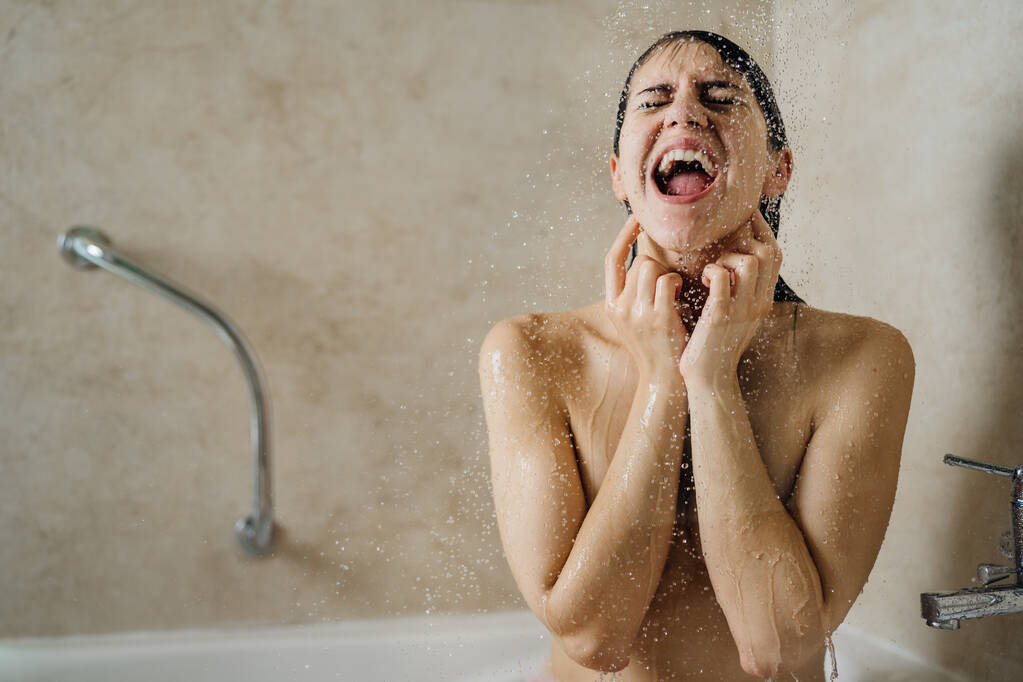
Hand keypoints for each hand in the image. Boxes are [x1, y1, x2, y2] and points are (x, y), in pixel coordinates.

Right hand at [604, 217, 690, 381]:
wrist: (664, 381)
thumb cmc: (657, 347)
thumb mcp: (634, 321)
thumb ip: (634, 294)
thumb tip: (645, 262)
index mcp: (611, 306)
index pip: (612, 260)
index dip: (623, 235)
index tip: (636, 219)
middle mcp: (619, 308)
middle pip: (639, 262)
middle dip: (658, 266)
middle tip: (668, 286)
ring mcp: (638, 313)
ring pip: (652, 268)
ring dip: (669, 276)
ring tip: (674, 296)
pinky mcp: (659, 317)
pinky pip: (668, 281)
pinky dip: (677, 285)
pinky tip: (681, 300)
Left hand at [679, 210, 782, 387]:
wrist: (709, 381)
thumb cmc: (713, 348)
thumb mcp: (735, 318)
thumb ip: (737, 293)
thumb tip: (728, 266)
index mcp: (762, 300)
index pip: (774, 255)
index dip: (762, 231)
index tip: (745, 216)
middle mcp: (758, 303)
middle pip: (768, 252)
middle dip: (745, 237)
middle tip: (722, 240)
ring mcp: (742, 309)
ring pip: (750, 260)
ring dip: (727, 257)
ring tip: (712, 270)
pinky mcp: (721, 316)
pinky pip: (722, 277)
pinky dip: (711, 272)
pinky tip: (702, 281)